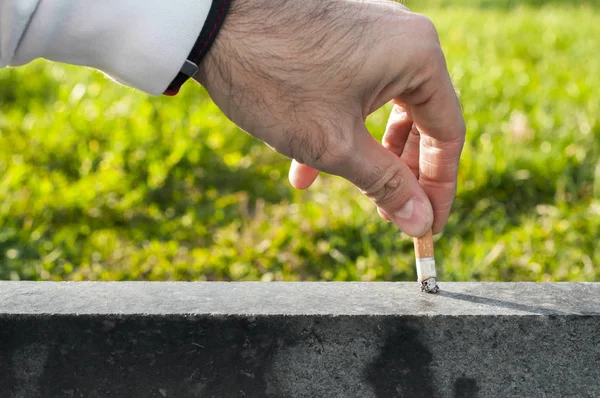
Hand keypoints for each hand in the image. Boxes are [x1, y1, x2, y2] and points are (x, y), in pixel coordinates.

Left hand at [195, 0, 464, 236]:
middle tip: (388, 213)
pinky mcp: (341, 35)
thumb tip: (420, 221)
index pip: (448, 135)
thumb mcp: (335, 145)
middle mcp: (403, 37)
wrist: (209, 23)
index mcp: (418, 57)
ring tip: (341, 189)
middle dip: (398, 172)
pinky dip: (340, 128)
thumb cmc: (274, 80)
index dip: (439, 188)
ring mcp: (370, 32)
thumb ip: (385, 185)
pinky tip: (304, 168)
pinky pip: (357, 90)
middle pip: (419, 120)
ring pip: (383, 109)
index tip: (429, 224)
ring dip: (365, 154)